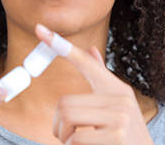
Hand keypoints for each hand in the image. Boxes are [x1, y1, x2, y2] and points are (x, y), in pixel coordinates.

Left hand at [36, 24, 152, 144]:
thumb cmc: (125, 136)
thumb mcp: (117, 106)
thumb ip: (101, 80)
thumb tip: (91, 50)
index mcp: (117, 89)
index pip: (86, 63)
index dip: (62, 46)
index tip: (40, 30)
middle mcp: (121, 99)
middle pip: (65, 102)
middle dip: (59, 125)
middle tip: (68, 136)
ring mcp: (121, 117)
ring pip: (68, 119)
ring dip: (65, 137)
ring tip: (79, 143)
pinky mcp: (117, 136)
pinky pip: (77, 139)